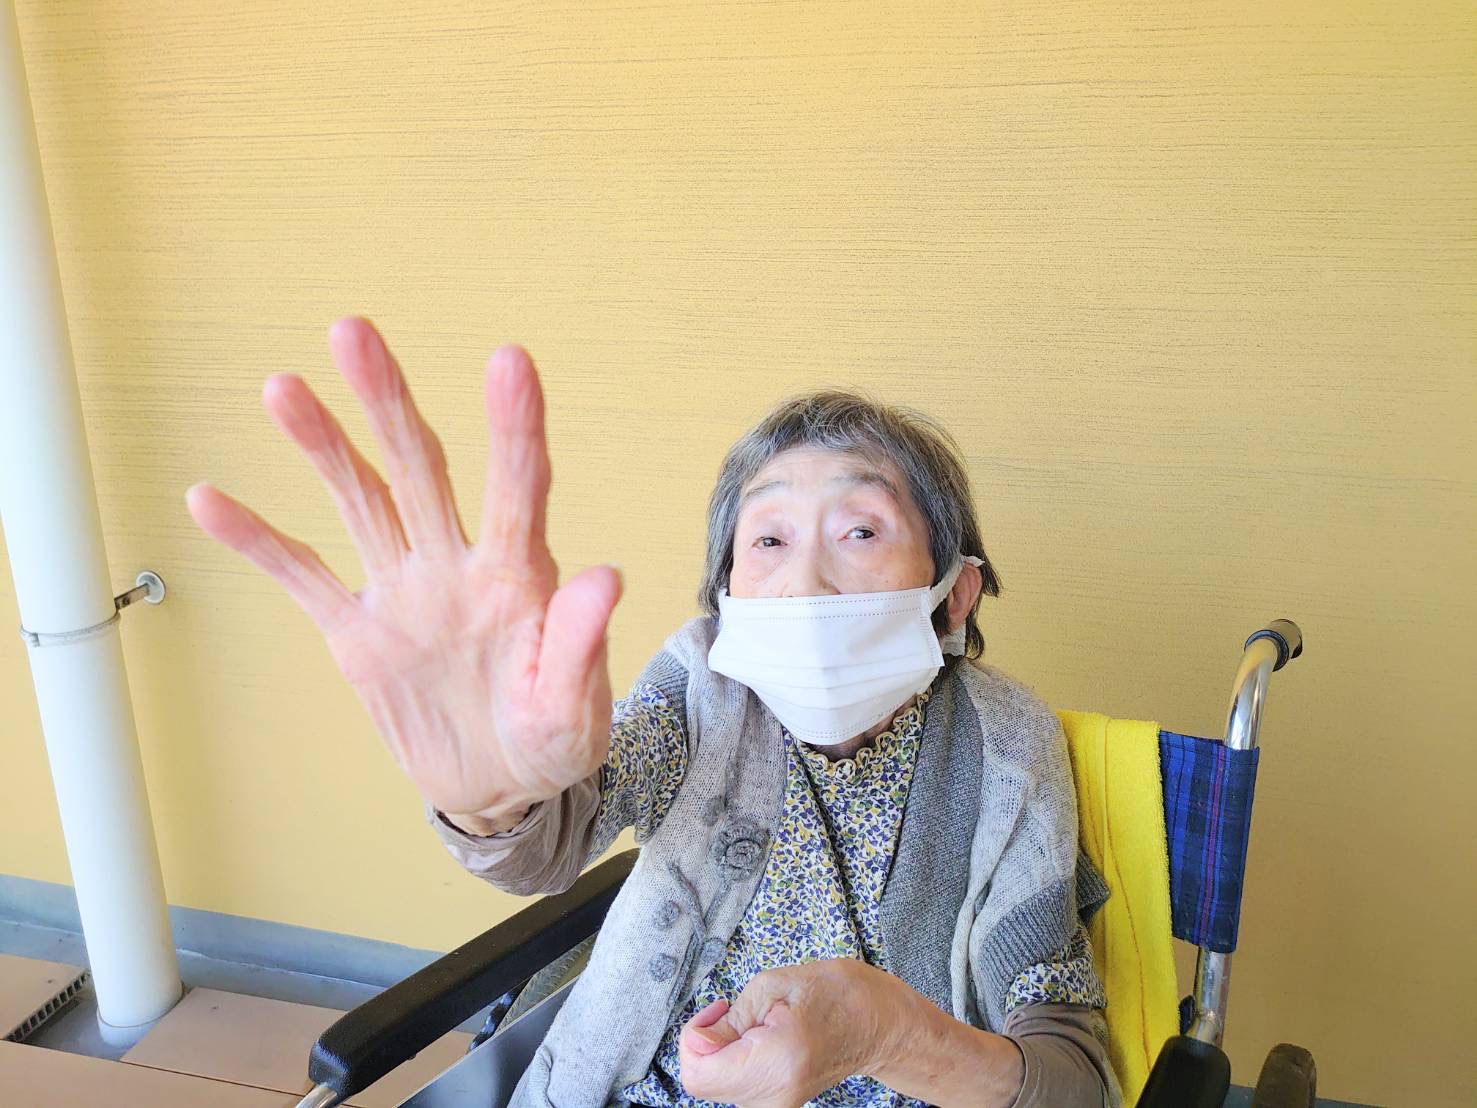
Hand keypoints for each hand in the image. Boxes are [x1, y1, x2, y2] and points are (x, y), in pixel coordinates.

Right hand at [186, 318, 621, 820]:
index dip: (514, 427)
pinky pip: (302, 578)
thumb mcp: (574, 711)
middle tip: (353, 331)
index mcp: (519, 580)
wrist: (498, 789)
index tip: (510, 360)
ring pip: (359, 502)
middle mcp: (456, 566)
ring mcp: (403, 593)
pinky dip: (259, 542)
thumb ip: (580, 646)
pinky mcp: (358, 633)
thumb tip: (606, 577)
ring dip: (322, 446)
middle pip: (419, 470)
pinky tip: (210, 498)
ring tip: (283, 388)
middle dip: (388, 402)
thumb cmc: (549, 742)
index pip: (519, 489)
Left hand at [676, 960, 910, 1106]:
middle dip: (704, 1044)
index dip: (695, 1037)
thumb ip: (729, 1019)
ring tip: (752, 1025)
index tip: (716, 1011)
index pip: (699, 1073)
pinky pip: (734, 1088)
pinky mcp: (776, 1105)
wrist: (877, 1024)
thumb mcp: (773, 985)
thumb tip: (696, 1041)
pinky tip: (755, 1040)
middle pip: (703, 1084)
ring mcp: (777, 1106)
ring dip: (719, 1053)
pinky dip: (732, 1063)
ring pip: (715, 1087)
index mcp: (776, 1062)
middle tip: (729, 1012)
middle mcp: (775, 1096)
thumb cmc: (836, 995)